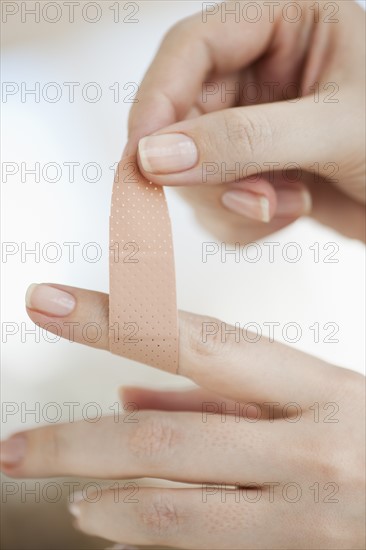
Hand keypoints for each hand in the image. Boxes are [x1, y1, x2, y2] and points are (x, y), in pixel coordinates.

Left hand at [1, 284, 363, 548]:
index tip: (48, 304)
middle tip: (14, 448)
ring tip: (68, 498)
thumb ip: (219, 398)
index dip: (114, 320)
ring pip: (180, 510)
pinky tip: (119, 527)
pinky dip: (152, 536)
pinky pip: (211, 548)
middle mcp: (313, 446)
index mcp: (315, 385)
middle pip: (167, 440)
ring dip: (107, 505)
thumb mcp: (313, 394)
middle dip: (75, 444)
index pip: (194, 340)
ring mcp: (312, 513)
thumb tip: (131, 398)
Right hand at [124, 0, 364, 242]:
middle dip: (207, 168)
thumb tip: (155, 156)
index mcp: (284, 25)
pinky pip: (217, 199)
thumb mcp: (334, 130)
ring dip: (230, 198)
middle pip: (184, 116)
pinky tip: (290, 211)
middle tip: (249, 197)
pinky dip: (244, 218)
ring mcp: (256, 126)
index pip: (190, 49)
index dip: (158, 101)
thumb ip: (243, 139)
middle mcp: (263, 74)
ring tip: (285, 204)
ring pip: (195, 166)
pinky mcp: (259, 170)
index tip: (142, 157)